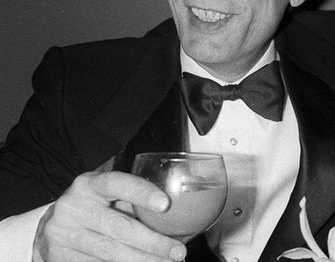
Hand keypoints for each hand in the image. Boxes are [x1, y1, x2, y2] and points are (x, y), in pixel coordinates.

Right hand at [33, 171, 186, 261]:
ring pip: (110, 252)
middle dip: (153, 242)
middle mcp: (73, 207)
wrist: (51, 229)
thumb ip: (134, 202)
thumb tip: (179, 216)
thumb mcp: (107, 197)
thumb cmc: (94, 208)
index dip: (141, 192)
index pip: (116, 183)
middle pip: (118, 227)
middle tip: (178, 251)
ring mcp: (63, 234)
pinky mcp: (61, 257)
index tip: (165, 204)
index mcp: (88, 185)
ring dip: (143, 260)